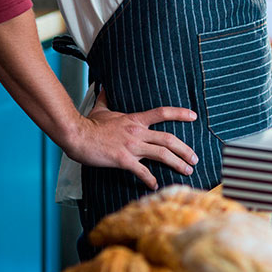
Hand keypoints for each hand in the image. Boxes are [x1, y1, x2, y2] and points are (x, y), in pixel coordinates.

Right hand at [64, 89, 199, 188]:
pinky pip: (141, 171)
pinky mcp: (123, 159)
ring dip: (177, 163)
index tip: (194, 116)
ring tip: (187, 170)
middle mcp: (137, 132)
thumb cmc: (89, 124)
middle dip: (185, 149)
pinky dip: (150, 179)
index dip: (180, 113)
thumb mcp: (101, 108)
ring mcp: (131, 146)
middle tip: (195, 159)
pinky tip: (155, 185)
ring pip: (162, 154)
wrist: (77, 135)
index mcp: (135, 120)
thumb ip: (107, 98)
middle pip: (168, 139)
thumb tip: (104, 86)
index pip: (162, 113)